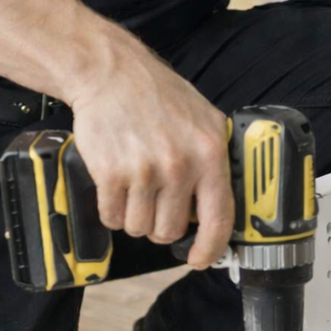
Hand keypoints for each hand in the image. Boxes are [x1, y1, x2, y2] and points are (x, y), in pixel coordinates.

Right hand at [68, 37, 233, 269]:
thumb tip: (219, 203)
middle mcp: (179, 164)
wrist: (111, 72)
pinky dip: (112, 208)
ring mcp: (144, 171)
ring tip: (134, 185)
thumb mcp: (202, 117)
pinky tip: (115, 183)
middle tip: (154, 199)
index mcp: (209, 152)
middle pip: (171, 230)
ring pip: (140, 228)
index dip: (209, 248)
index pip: (219, 218)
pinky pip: (112, 218)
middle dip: (160, 223)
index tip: (199, 258)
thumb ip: (213, 158)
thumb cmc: (155, 92)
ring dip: (134, 215)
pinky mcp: (111, 174)